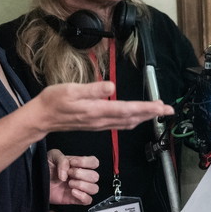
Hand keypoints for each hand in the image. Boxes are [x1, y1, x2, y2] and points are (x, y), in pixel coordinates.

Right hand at [28, 82, 173, 133]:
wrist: (41, 118)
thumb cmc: (53, 101)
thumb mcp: (71, 90)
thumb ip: (92, 89)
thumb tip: (111, 86)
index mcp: (96, 110)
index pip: (127, 109)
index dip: (147, 108)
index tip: (162, 106)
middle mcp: (101, 120)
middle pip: (132, 118)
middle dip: (151, 113)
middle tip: (169, 109)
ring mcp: (99, 124)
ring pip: (127, 123)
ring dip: (144, 117)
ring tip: (157, 112)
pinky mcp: (96, 125)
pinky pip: (119, 124)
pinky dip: (132, 120)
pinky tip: (137, 117)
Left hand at [47, 149, 99, 204]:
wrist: (36, 181)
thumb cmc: (45, 168)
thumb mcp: (52, 156)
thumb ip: (62, 159)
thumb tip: (66, 174)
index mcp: (79, 164)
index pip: (94, 162)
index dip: (86, 162)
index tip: (72, 163)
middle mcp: (81, 176)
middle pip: (95, 176)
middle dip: (81, 174)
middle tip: (68, 174)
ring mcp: (79, 188)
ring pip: (94, 188)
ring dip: (82, 185)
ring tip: (70, 184)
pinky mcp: (75, 199)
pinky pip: (88, 200)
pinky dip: (82, 196)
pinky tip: (72, 192)